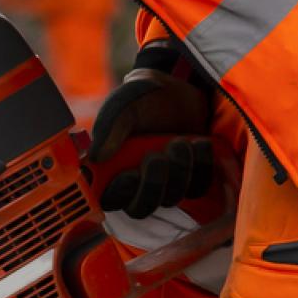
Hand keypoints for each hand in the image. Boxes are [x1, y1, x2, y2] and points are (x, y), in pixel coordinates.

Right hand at [86, 43, 217, 218]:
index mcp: (112, 168)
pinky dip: (200, 167)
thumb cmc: (147, 95)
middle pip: (140, 208)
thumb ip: (110, 126)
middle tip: (156, 157)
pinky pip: (198, 188)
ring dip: (178, 171)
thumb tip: (96, 157)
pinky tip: (198, 143)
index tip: (129, 174)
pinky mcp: (192, 180)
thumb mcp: (126, 103)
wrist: (185, 88)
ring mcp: (165, 184)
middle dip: (152, 185)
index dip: (118, 194)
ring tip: (180, 141)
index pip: (108, 198)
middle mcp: (136, 182)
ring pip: (170, 198)